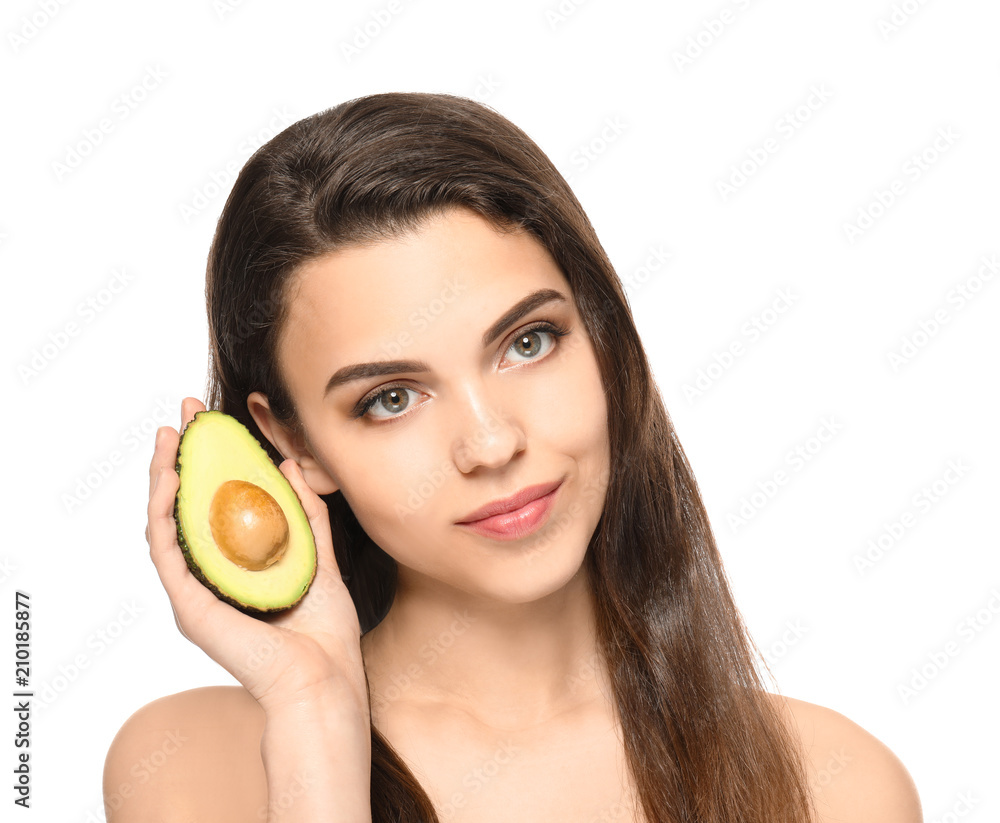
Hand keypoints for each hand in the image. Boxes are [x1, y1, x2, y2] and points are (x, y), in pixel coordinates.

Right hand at [146, 397, 368, 715]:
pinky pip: (167, 551)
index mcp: (234, 567)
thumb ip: (305, 513)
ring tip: (169, 437)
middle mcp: (208, 577)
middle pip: (184, 508)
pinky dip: (164, 512)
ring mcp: (195, 591)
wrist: (324, 678)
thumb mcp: (318, 556)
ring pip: (165, 524)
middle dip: (179, 458)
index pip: (211, 505)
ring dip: (162, 477)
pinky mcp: (189, 605)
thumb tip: (290, 464)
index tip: (210, 422)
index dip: (207, 462)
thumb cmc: (324, 630)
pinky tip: (171, 478)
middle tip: (183, 414)